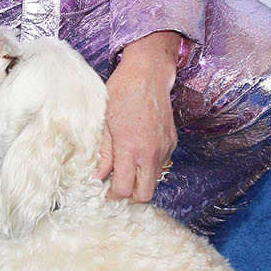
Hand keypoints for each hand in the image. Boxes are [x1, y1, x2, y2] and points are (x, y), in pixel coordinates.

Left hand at [97, 32, 180, 203]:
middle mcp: (150, 152)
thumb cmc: (123, 92)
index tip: (106, 191)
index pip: (125, 190)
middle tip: (118, 187)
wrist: (148, 74)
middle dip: (130, 196)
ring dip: (141, 182)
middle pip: (145, 194)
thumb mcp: (104, 122)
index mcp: (130, 148)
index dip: (113, 195)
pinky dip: (150, 167)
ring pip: (155, 181)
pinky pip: (162, 165)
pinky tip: (139, 155)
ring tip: (127, 170)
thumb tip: (98, 176)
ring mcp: (164, 148)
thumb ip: (103, 153)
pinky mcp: (172, 142)